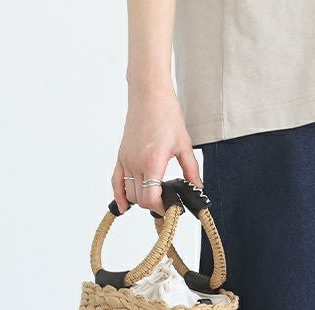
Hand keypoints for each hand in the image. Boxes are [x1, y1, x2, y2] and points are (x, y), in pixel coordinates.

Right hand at [112, 86, 200, 215]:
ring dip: (141, 200)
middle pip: (140, 199)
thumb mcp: (184, 145)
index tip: (172, 208)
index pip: (151, 199)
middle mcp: (136, 163)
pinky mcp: (121, 156)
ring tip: (154, 199)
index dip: (161, 208)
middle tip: (167, 203)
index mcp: (152, 162)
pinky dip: (119, 195)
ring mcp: (126, 160)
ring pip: (129, 193)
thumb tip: (198, 187)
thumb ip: (191, 170)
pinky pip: (116, 182)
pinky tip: (125, 207)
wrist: (149, 95)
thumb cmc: (166, 115)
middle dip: (154, 205)